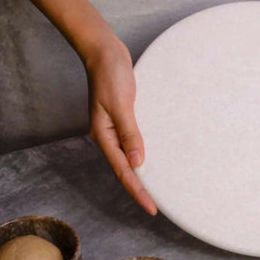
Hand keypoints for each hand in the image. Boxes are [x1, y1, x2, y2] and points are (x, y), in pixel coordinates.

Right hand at [85, 38, 156, 214]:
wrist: (104, 52)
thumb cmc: (110, 74)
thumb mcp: (120, 104)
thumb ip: (129, 133)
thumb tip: (138, 162)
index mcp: (104, 135)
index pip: (123, 171)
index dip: (138, 191)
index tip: (151, 207)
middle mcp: (108, 136)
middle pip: (125, 170)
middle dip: (139, 189)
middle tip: (156, 207)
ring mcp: (116, 128)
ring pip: (129, 158)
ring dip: (141, 174)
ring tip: (156, 190)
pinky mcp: (124, 119)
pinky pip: (134, 142)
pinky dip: (143, 154)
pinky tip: (153, 159)